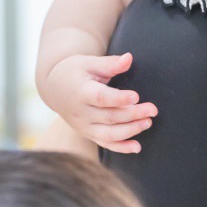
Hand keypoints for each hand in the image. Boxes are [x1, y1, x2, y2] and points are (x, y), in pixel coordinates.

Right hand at [42, 51, 156, 153]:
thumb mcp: (89, 63)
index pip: (101, 98)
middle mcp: (82, 112)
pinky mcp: (88, 134)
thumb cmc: (75, 72)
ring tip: (148, 123)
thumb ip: (110, 63)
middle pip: (110, 117)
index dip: (119, 99)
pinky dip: (121, 148)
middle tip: (153, 110)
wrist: (54, 88)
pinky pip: (105, 144)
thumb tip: (129, 58)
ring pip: (109, 134)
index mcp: (81, 92)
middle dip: (133, 115)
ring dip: (131, 131)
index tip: (136, 96)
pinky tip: (137, 147)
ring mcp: (84, 126)